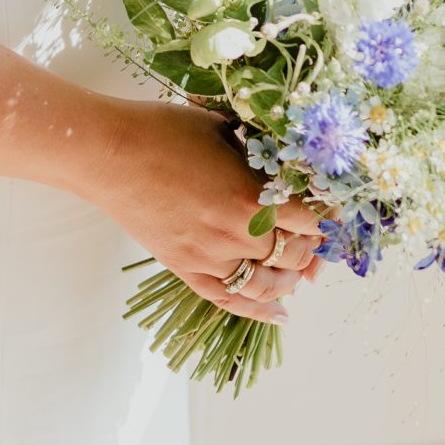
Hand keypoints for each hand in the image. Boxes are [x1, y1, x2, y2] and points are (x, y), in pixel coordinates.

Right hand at [82, 98, 324, 324]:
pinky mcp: (185, 268)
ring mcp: (209, 257)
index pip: (310, 219)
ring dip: (290, 280)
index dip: (328, 216)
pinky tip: (280, 314)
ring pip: (267, 284)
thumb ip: (256, 155)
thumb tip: (285, 163)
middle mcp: (236, 234)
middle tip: (319, 239)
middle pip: (293, 254)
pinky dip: (259, 310)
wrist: (109, 152)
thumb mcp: (223, 131)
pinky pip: (230, 300)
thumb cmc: (164, 130)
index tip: (334, 210)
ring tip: (301, 273)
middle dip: (312, 248)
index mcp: (251, 196)